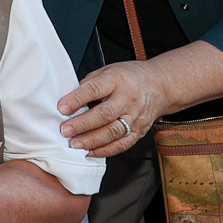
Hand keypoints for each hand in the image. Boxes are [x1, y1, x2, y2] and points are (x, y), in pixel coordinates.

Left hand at [58, 59, 176, 156]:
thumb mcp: (108, 71)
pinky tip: (90, 152)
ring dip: (91, 140)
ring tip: (75, 144)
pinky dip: (105, 150)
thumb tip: (68, 100)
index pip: (94, 89)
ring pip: (113, 132)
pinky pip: (122, 144)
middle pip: (104, 114)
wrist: (161, 85)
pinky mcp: (140, 131)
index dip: (76, 99)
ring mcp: (135, 116)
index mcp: (117, 80)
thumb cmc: (130, 77)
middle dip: (82, 124)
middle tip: (65, 130)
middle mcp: (128, 99)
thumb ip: (89, 84)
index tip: (61, 108)